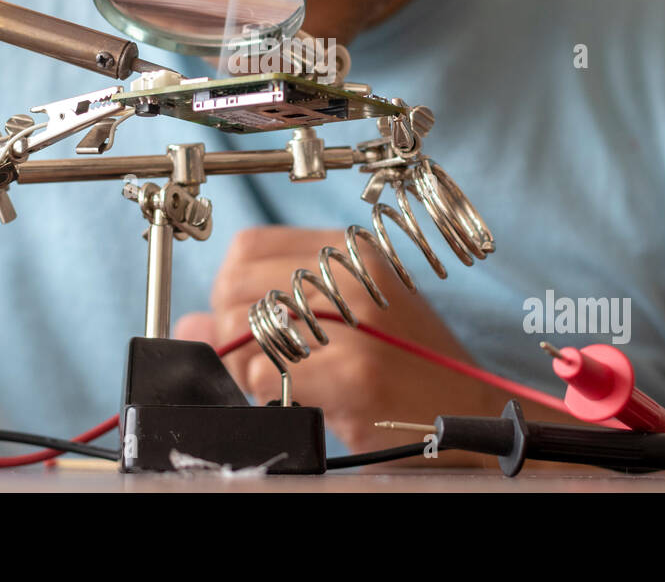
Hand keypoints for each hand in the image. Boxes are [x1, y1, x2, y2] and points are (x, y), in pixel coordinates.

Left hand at [175, 225, 557, 467]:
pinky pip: (266, 375)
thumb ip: (272, 312)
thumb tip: (191, 324)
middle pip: (236, 287)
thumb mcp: (348, 319)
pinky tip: (302, 399)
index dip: (229, 289)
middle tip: (257, 363)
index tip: (240, 320)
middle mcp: (353, 275)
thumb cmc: (409, 368)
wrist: (474, 416)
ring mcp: (355, 323)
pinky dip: (267, 394)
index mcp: (351, 251)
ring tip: (284, 384)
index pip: (248, 248)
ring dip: (245, 368)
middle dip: (229, 332)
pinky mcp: (353, 372)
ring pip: (244, 332)